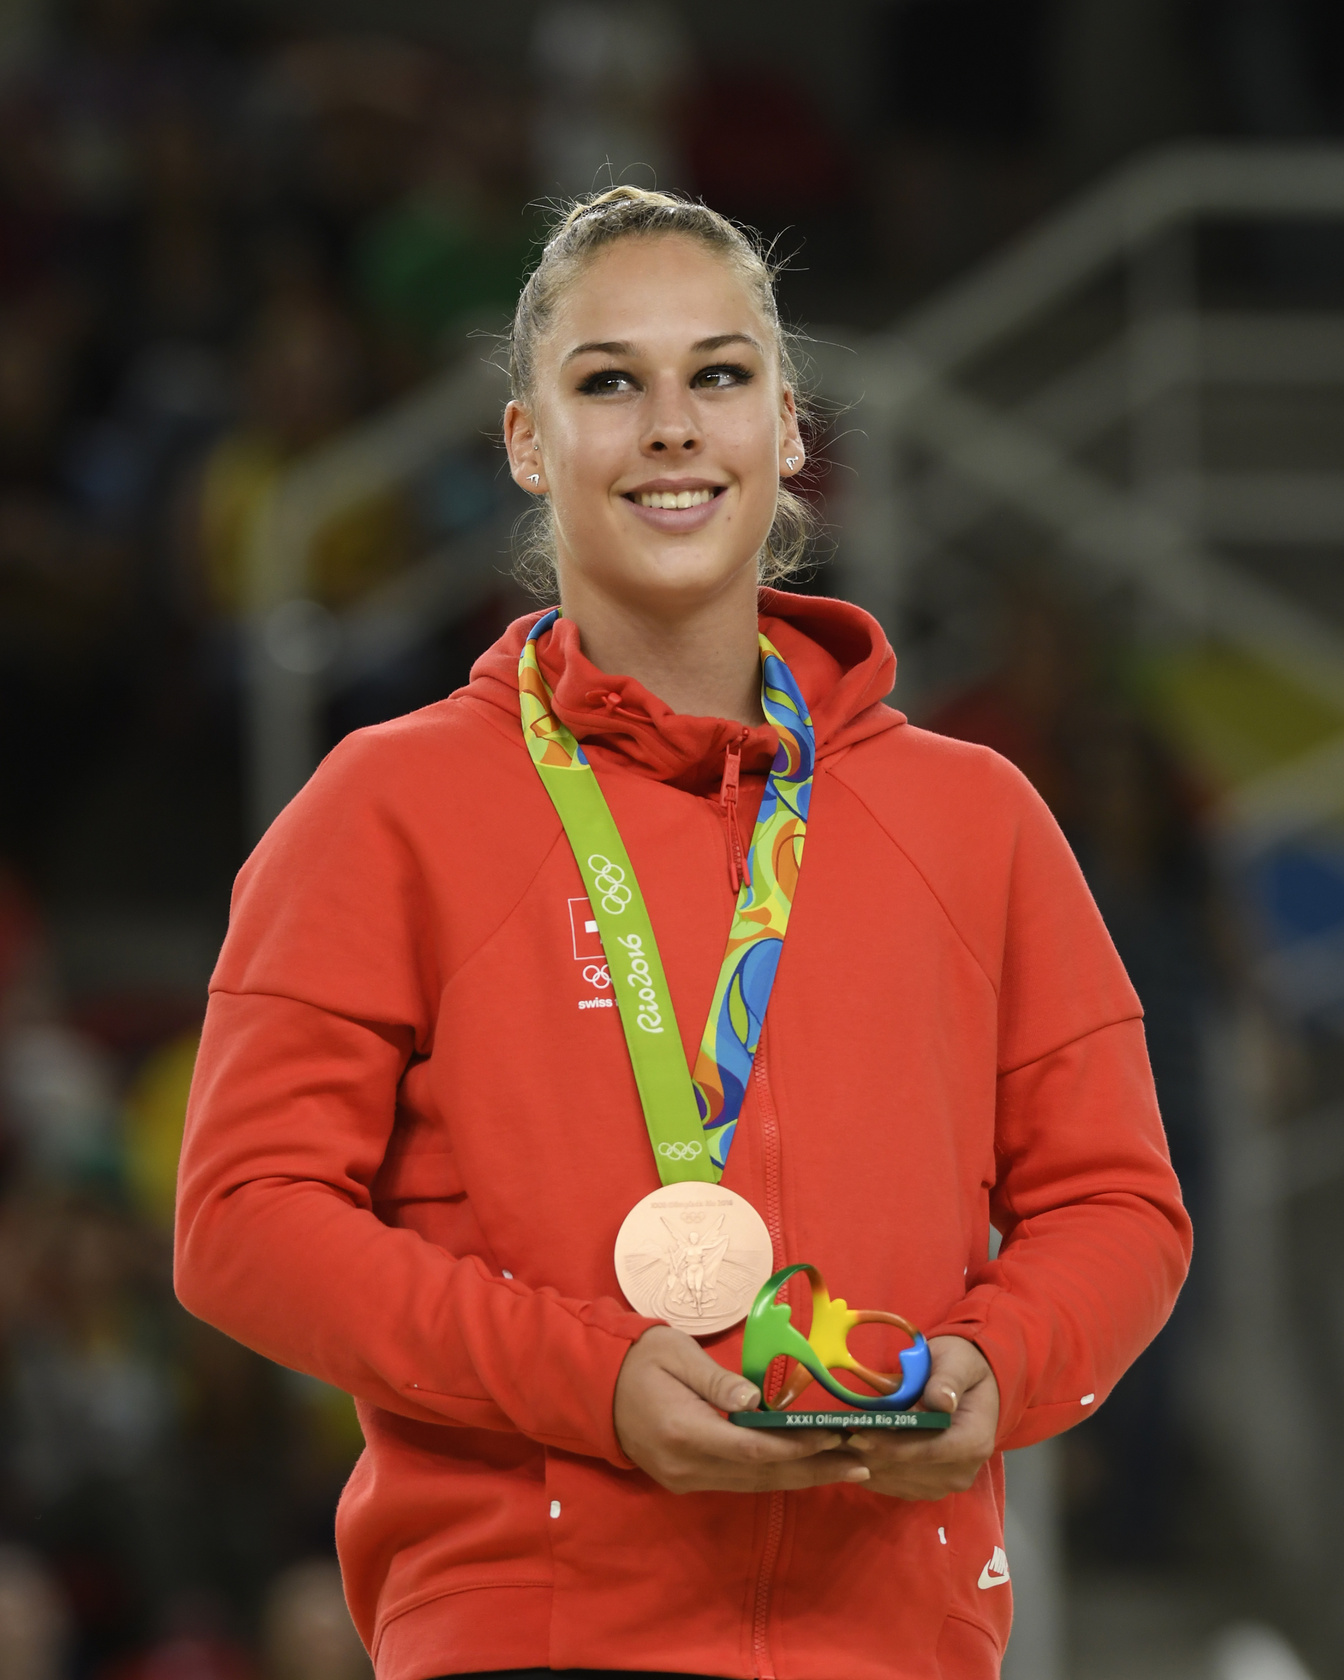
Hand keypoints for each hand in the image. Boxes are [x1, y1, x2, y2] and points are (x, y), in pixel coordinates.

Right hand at [614, 1325, 872, 1493]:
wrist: (594, 1387)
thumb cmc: (638, 1360)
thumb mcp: (676, 1355)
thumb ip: (716, 1381)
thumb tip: (756, 1400)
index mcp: (683, 1432)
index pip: (752, 1449)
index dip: (797, 1445)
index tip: (834, 1436)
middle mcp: (686, 1466)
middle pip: (761, 1476)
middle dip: (814, 1469)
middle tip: (860, 1461)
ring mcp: (686, 1478)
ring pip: (754, 1485)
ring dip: (801, 1477)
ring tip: (846, 1467)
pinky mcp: (687, 1478)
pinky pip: (740, 1482)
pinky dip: (776, 1475)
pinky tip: (804, 1467)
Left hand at [843, 1336, 999, 1499]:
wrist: (971, 1386)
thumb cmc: (961, 1368)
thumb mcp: (957, 1362)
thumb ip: (948, 1380)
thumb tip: (942, 1401)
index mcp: (972, 1442)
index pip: (925, 1451)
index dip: (890, 1445)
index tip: (857, 1434)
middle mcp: (960, 1472)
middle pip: (905, 1469)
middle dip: (868, 1453)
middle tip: (832, 1437)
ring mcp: (943, 1484)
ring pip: (894, 1480)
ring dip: (863, 1463)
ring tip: (832, 1443)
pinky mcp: (926, 1487)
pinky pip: (892, 1484)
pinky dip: (868, 1469)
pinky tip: (846, 1452)